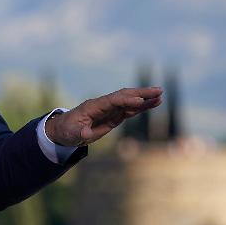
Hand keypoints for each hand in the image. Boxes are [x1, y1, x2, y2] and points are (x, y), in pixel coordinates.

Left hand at [45, 86, 163, 146]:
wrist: (64, 130)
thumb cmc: (68, 130)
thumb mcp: (72, 133)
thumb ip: (81, 132)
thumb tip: (86, 134)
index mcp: (94, 106)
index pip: (113, 101)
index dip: (126, 100)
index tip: (140, 101)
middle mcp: (104, 104)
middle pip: (125, 95)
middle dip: (141, 93)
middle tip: (158, 90)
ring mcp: (110, 109)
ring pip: (130, 101)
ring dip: (145, 98)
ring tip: (160, 96)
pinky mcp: (114, 116)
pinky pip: (130, 109)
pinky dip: (141, 106)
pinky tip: (153, 104)